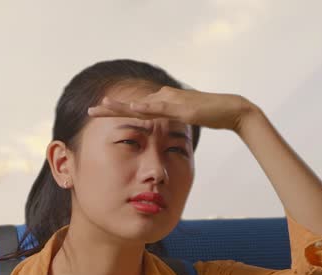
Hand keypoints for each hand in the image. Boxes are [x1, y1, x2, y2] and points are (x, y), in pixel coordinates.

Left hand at [87, 86, 256, 132]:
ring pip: (141, 104)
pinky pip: (160, 107)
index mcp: (164, 101)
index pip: (135, 108)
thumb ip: (171, 122)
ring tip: (102, 106)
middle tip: (90, 110)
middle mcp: (164, 97)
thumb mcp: (184, 120)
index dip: (116, 110)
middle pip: (133, 104)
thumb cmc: (210, 115)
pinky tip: (131, 108)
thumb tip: (160, 130)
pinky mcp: (182, 107)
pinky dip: (145, 108)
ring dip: (121, 106)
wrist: (231, 110)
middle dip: (111, 108)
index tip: (98, 112)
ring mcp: (173, 100)